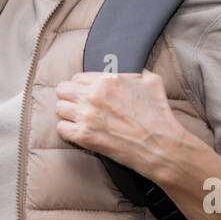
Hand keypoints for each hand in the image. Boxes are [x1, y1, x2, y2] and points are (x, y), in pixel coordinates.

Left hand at [53, 70, 209, 187]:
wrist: (160, 146)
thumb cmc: (158, 115)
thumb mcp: (152, 81)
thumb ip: (135, 73)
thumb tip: (128, 73)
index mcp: (107, 80)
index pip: (77, 78)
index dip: (81, 86)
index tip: (86, 94)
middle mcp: (93, 96)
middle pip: (62, 90)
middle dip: (69, 97)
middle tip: (78, 105)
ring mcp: (86, 116)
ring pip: (59, 108)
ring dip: (67, 113)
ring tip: (78, 119)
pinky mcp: (84, 137)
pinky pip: (61, 128)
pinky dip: (68, 130)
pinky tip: (78, 132)